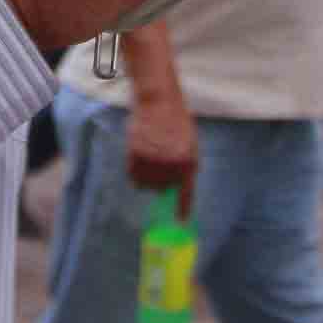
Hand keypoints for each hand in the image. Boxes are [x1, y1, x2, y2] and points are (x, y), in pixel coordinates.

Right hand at [126, 94, 199, 216]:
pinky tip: (139, 154)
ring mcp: (152, 161)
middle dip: (161, 180)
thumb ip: (185, 166)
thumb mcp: (190, 143)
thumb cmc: (176, 120)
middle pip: (161, 189)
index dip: (182, 208)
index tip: (180, 220)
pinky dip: (134, 170)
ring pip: (145, 185)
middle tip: (160, 161)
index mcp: (188, 162)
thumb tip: (175, 187)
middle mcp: (171, 165)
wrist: (158, 101)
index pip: (185, 192)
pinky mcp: (136, 155)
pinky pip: (132, 176)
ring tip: (149, 155)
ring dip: (146, 176)